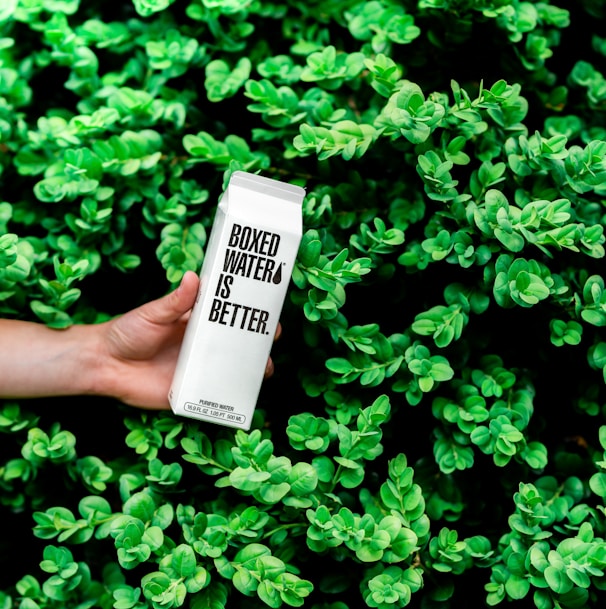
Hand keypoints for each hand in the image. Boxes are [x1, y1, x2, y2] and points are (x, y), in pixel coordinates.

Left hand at [99, 271, 277, 408]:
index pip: (231, 317)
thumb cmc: (128, 332)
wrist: (105, 365)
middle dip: (260, 343)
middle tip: (271, 339)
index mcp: (198, 323)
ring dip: (252, 370)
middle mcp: (203, 346)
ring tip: (264, 369)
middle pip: (239, 345)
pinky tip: (244, 394)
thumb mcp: (152, 313)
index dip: (251, 315)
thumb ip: (174, 301)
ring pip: (234, 371)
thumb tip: (193, 278)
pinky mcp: (191, 391)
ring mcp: (199, 370)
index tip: (268, 311)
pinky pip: (216, 395)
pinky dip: (231, 395)